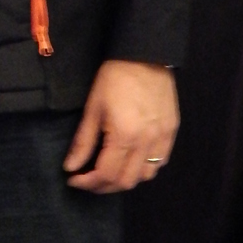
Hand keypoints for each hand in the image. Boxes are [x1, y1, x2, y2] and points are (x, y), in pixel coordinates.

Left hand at [64, 61, 178, 193]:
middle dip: (103, 186)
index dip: (87, 183)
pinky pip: (160, 162)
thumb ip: (83, 141)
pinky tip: (130, 160)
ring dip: (125, 179)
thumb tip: (71, 167)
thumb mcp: (93, 108)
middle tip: (88, 180)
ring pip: (146, 176)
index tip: (73, 179)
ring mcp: (163, 139)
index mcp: (125, 136)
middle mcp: (147, 143)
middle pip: (126, 182)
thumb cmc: (114, 78)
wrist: (145, 55)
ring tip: (108, 172)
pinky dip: (144, 168)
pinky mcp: (172, 132)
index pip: (106, 174)